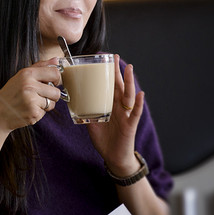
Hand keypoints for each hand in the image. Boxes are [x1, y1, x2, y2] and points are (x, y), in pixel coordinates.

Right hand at [0, 57, 62, 133]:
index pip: (54, 73)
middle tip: (39, 95)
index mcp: (27, 74)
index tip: (52, 82)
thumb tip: (56, 60)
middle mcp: (29, 85)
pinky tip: (28, 110)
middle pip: (56, 92)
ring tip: (32, 103)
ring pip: (52, 103)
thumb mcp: (22, 76)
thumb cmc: (10, 93)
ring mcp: (31, 100)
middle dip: (51, 96)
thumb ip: (40, 67)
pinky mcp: (33, 113)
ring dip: (45, 105)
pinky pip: (45, 112)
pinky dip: (39, 112)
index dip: (56, 79)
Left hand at [87, 54, 143, 174]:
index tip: (104, 60)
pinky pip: (136, 112)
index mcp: (110, 105)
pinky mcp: (130, 125)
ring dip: (129, 81)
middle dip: (117, 72)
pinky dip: (139, 103)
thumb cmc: (104, 139)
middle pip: (119, 86)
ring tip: (129, 68)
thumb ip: (85, 111)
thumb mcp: (91, 122)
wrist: (113, 157)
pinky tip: (141, 94)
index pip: (109, 86)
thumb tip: (72, 101)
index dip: (107, 74)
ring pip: (129, 95)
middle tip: (115, 57)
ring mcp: (126, 115)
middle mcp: (119, 107)